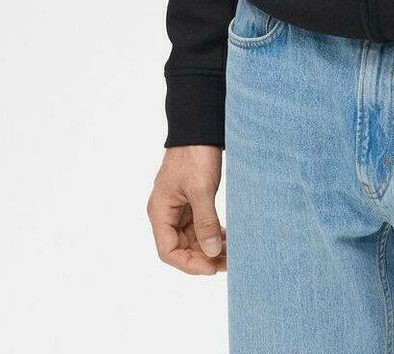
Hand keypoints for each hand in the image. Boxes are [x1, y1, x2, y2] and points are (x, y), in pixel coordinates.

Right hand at [147, 145, 226, 274]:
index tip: (212, 267)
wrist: (199, 126)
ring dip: (211, 247)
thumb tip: (212, 253)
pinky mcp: (192, 201)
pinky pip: (200, 226)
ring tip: (233, 253)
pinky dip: (213, 233)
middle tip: (230, 262)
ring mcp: (179, 208)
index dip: (189, 264)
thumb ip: (205, 222)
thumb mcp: (201, 189)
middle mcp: (166, 213)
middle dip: (204, 257)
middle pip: (181, 248)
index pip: (168, 251)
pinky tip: (229, 239)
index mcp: (160, 212)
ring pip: (192, 239)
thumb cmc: (195, 155)